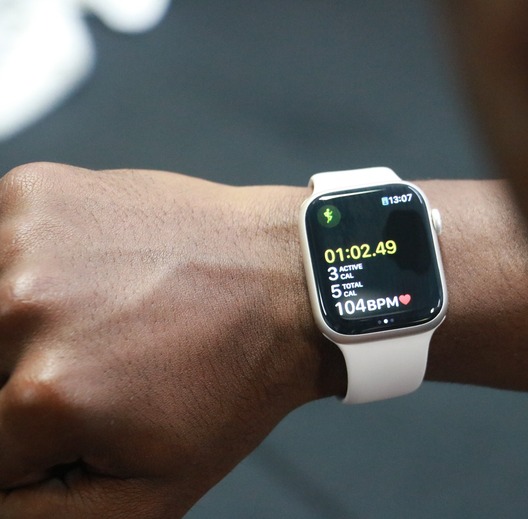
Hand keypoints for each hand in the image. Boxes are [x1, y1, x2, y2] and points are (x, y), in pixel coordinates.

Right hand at [0, 163, 336, 517]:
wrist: (287, 279)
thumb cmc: (234, 381)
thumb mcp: (153, 495)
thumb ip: (43, 517)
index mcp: (46, 396)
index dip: (29, 448)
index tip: (83, 419)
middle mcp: (22, 308)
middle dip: (26, 387)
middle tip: (100, 368)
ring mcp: (26, 240)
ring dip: (20, 330)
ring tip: (98, 324)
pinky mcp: (35, 192)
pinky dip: (25, 271)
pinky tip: (91, 276)